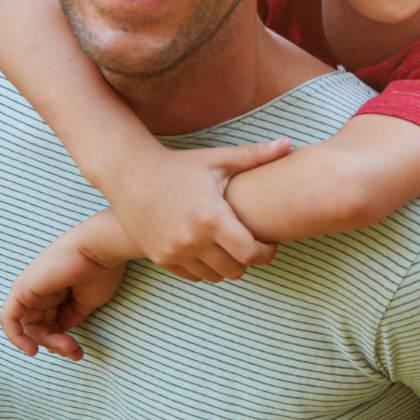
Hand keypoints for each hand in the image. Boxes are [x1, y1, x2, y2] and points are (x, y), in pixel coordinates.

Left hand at [0, 211, 132, 359]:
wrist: (101, 249)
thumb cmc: (101, 271)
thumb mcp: (87, 302)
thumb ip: (70, 318)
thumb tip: (61, 333)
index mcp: (56, 292)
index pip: (50, 323)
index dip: (61, 341)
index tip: (77, 350)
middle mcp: (40, 291)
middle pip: (38, 327)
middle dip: (55, 344)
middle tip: (74, 351)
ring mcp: (30, 290)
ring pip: (27, 327)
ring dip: (46, 342)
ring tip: (67, 346)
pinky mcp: (22, 290)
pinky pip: (10, 320)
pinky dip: (16, 337)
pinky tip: (32, 349)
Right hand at [102, 138, 292, 281]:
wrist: (130, 175)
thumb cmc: (178, 166)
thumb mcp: (217, 159)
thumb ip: (255, 155)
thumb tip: (288, 143)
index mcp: (212, 218)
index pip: (251, 254)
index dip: (267, 253)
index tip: (269, 243)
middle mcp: (192, 241)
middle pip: (236, 270)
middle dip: (249, 259)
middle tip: (250, 243)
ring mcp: (174, 253)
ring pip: (215, 276)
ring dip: (226, 265)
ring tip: (228, 245)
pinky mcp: (160, 259)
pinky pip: (193, 276)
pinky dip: (204, 268)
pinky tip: (207, 248)